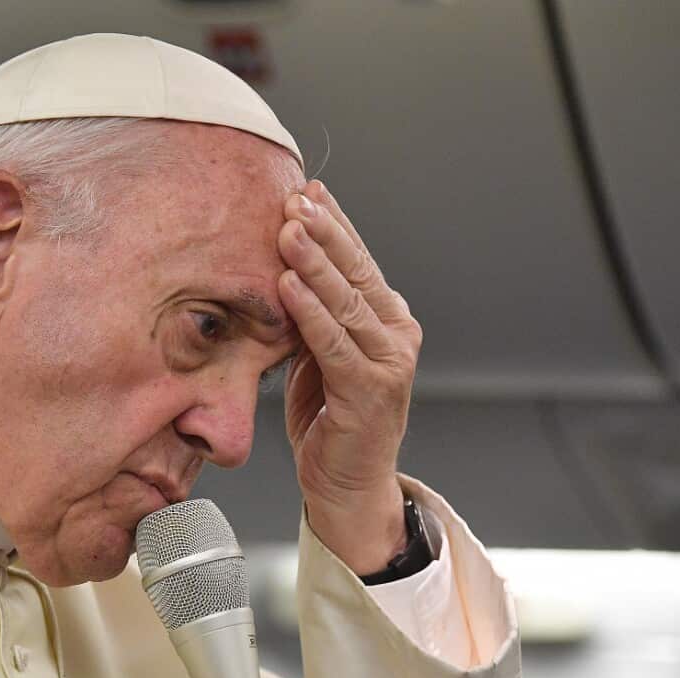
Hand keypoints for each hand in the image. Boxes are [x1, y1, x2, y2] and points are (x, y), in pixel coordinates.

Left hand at [276, 180, 422, 575]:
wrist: (347, 485)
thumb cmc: (329, 418)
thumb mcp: (316, 354)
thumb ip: (311, 315)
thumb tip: (283, 267)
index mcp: (386, 319)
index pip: (358, 260)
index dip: (333, 224)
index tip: (306, 190)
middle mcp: (396, 333)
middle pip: (356, 271)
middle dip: (323, 231)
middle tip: (295, 196)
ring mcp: (389, 361)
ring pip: (347, 301)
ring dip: (315, 262)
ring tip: (289, 228)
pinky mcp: (372, 390)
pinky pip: (334, 343)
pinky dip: (310, 312)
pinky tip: (289, 285)